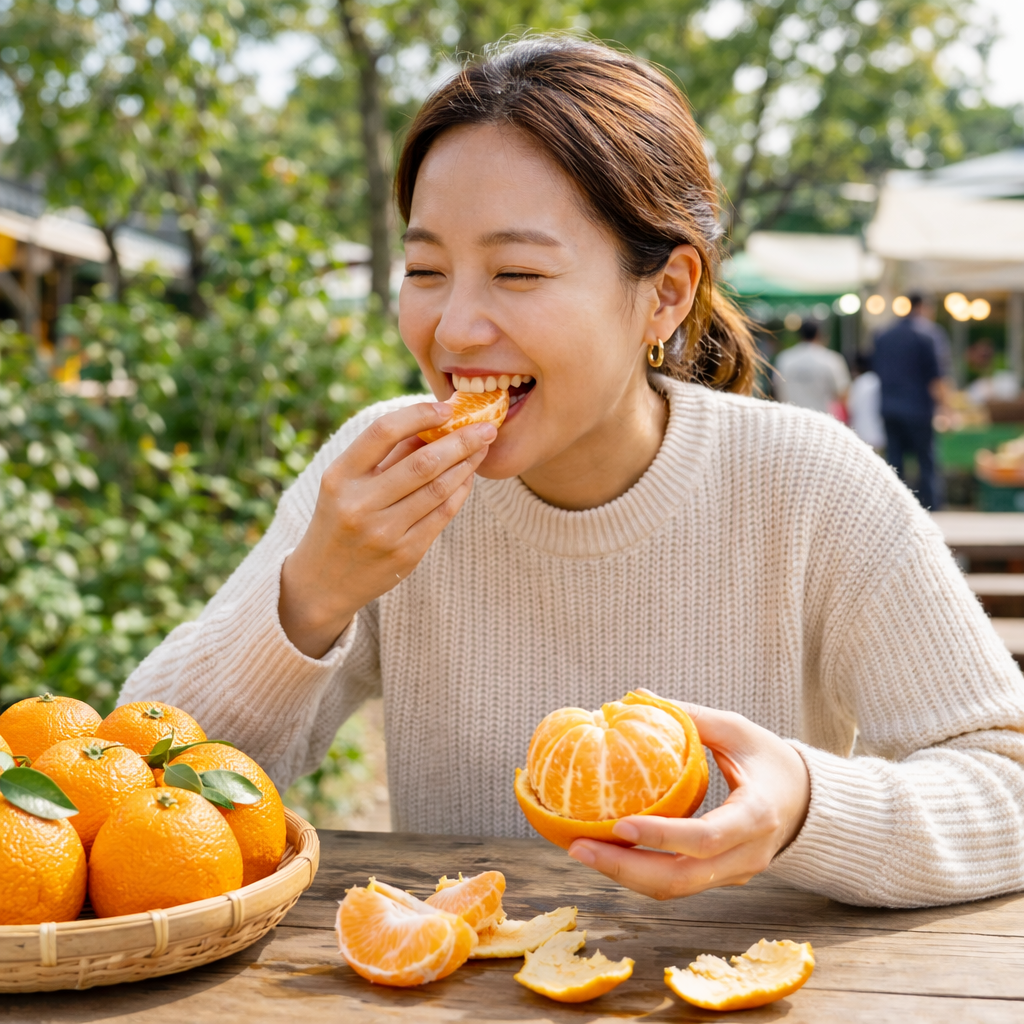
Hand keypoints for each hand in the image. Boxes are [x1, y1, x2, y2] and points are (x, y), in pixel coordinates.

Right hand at [279, 402, 495, 656]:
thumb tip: (431, 421)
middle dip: (461, 441)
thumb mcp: (344, 485)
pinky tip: (468, 477)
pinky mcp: (405, 554)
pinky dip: (460, 492)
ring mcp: (384, 532)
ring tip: (482, 449)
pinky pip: (442, 515)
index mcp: (339, 477)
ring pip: (438, 489)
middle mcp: (360, 504)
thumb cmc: (338, 521)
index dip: (419, 414)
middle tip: (486, 427)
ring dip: (466, 465)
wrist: (322, 583)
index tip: (446, 408)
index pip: (383, 431)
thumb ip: (385, 455)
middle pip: (422, 462)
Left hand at [567, 692, 809, 899]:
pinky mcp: (720, 878)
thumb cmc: (770, 759)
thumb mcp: (736, 729)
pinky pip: (676, 883)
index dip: (660, 836)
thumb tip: (635, 696)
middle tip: (577, 846)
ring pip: (674, 889)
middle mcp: (746, 856)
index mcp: (756, 817)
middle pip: (680, 879)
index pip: (703, 838)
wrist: (809, 802)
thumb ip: (690, 716)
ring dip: (624, 874)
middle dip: (624, 868)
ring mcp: (734, 874)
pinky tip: (605, 851)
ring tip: (580, 850)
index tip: (617, 824)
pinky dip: (638, 872)